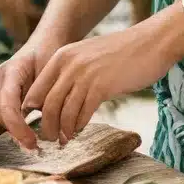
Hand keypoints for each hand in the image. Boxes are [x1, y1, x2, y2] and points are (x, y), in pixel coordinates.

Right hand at [0, 32, 66, 148]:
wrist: (47, 40)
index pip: (7, 104)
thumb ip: (47, 97)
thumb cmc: (52, 53)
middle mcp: (1, 78)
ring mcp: (1, 85)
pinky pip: (8, 113)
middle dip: (16, 133)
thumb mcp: (51, 72)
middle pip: (1, 113)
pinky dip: (17, 125)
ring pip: (2, 115)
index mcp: (11, 71)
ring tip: (34, 144)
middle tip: (35, 148)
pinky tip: (31, 135)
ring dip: (16, 131)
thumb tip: (52, 128)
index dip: (17, 127)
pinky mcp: (6, 92)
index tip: (33, 142)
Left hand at [22, 13, 183, 144]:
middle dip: (46, 127)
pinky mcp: (101, 87)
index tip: (36, 125)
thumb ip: (71, 73)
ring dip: (61, 131)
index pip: (36, 89)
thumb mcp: (87, 57)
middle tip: (49, 140)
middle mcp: (69, 64)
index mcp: (62, 56)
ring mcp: (84, 75)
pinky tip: (79, 132)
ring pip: (62, 112)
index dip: (34, 111)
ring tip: (64, 140)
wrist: (149, 43)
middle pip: (47, 104)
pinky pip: (82, 114)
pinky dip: (78, 127)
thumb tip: (58, 100)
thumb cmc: (120, 54)